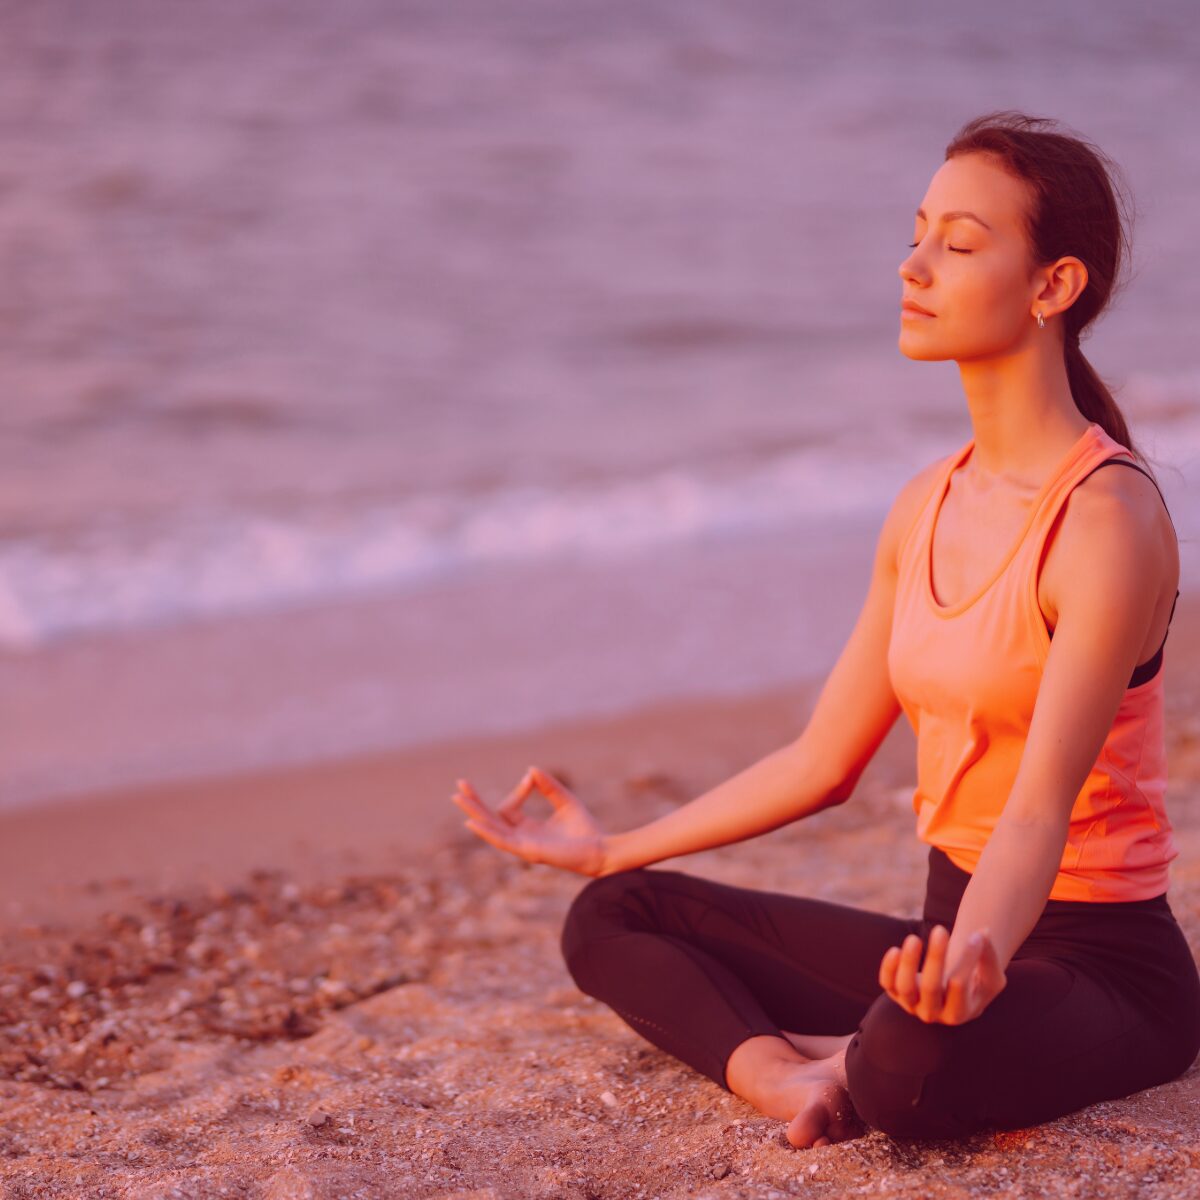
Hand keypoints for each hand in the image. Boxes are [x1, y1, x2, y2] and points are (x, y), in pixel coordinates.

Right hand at [451, 766, 607, 876]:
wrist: (600, 848)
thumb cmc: (585, 828)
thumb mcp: (564, 800)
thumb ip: (548, 786)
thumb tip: (531, 770)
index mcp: (528, 828)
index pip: (508, 808)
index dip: (517, 790)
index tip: (531, 778)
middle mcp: (521, 838)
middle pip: (490, 819)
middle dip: (474, 802)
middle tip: (459, 784)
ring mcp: (522, 846)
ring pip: (491, 828)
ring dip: (474, 811)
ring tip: (457, 797)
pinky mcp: (528, 851)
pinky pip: (502, 840)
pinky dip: (486, 831)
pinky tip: (473, 821)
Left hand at [878, 924, 1006, 1024]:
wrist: (954, 991)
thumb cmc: (976, 981)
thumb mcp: (990, 974)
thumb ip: (988, 956)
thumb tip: (983, 933)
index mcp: (960, 1013)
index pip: (959, 985)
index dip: (967, 958)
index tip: (976, 935)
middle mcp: (934, 1014)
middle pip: (930, 988)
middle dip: (935, 957)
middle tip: (941, 930)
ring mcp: (912, 1005)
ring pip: (905, 987)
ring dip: (908, 962)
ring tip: (914, 938)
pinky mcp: (896, 993)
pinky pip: (887, 983)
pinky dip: (888, 968)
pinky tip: (896, 950)